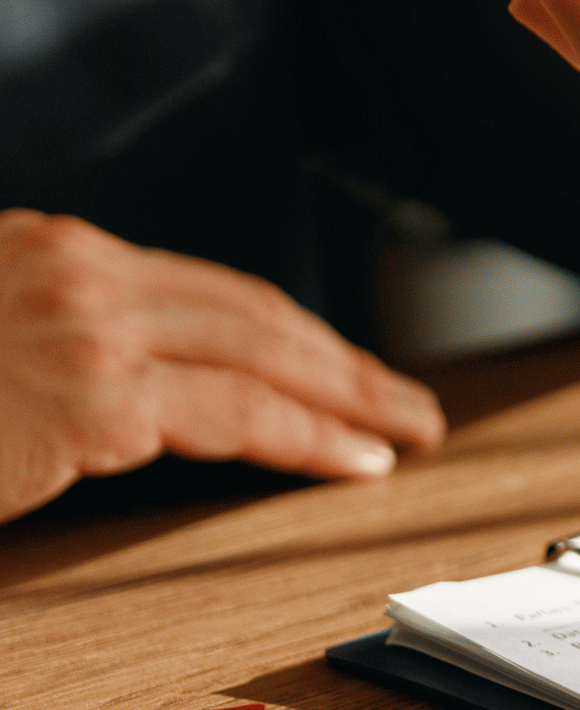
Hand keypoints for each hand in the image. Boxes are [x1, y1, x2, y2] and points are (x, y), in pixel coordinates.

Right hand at [0, 209, 444, 521]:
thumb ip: (46, 343)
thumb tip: (117, 391)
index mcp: (56, 252)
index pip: (211, 292)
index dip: (291, 332)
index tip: (342, 367)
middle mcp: (82, 273)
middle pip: (253, 313)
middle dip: (341, 359)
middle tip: (404, 398)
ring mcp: (89, 329)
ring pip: (264, 353)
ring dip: (348, 393)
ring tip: (403, 427)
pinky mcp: (89, 397)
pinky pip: (235, 413)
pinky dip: (308, 434)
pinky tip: (352, 456)